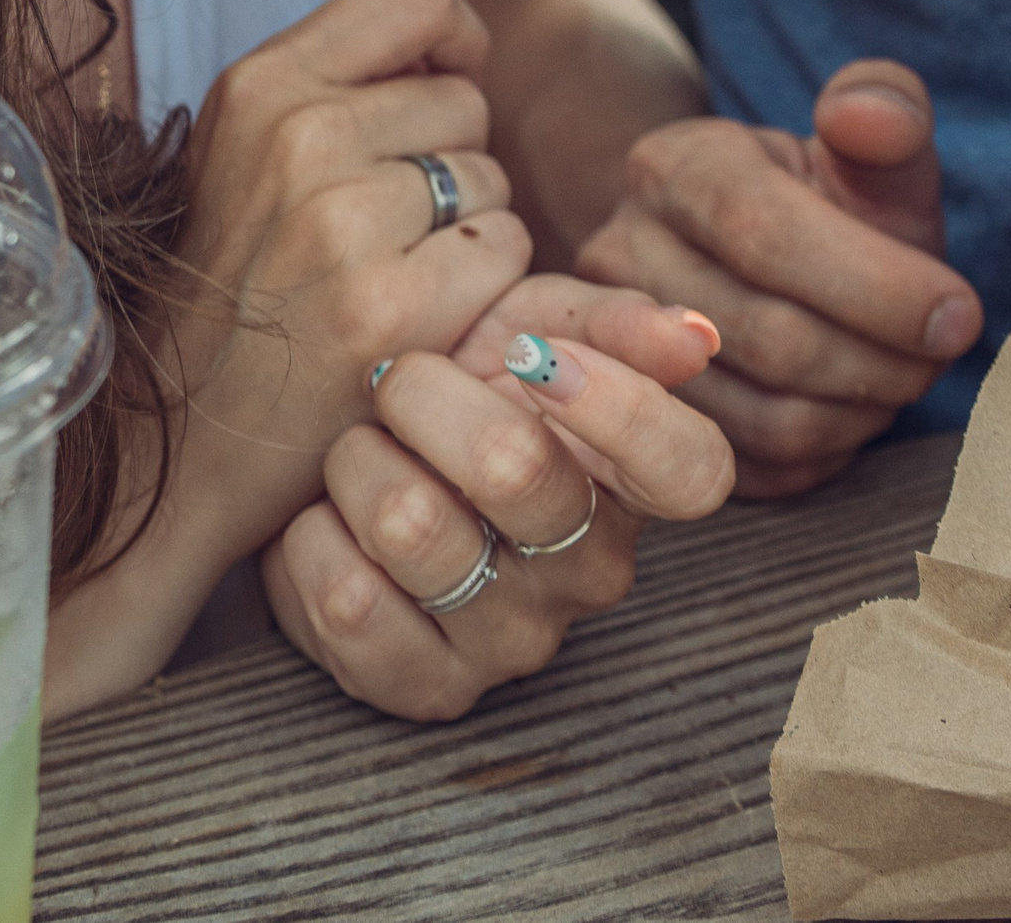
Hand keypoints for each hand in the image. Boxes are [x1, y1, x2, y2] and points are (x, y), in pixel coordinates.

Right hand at [163, 0, 532, 567]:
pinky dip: (484, 287)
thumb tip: (451, 42)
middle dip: (450, 158)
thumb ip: (338, 78)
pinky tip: (420, 317)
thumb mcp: (250, 150)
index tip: (441, 88)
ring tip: (393, 273)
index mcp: (263, 84)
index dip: (454, 41)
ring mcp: (344, 222)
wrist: (186, 443)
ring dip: (468, 228)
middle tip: (387, 227)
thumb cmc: (238, 284)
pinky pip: (506, 249)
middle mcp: (301, 136)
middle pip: (466, 101)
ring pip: (489, 178)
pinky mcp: (391, 306)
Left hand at [262, 278, 733, 719]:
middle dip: (426, 394)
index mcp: (631, 481)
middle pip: (519, 469)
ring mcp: (514, 641)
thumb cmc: (456, 382)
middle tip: (395, 378)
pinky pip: (350, 601)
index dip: (622, 408)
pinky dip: (314, 540)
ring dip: (358, 463)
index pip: (691, 469)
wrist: (340, 451)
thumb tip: (696, 337)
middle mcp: (590, 571)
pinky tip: (327, 523)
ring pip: (413, 525)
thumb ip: (610, 320)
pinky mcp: (429, 690)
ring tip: (356, 452)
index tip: (536, 355)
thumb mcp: (529, 323)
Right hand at [575, 59, 980, 495]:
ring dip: (859, 411)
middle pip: (766, 334)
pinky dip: (827, 451)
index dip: (874, 283)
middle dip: (880, 355)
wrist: (766, 266)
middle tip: (943, 351)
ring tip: (902, 374)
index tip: (958, 311)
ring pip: (761, 416)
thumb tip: (865, 113)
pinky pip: (754, 470)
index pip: (764, 231)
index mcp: (673, 166)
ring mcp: (622, 350)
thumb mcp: (868, 154)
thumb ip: (886, 116)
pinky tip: (856, 409)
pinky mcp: (650, 427)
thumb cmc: (834, 206)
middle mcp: (620, 253)